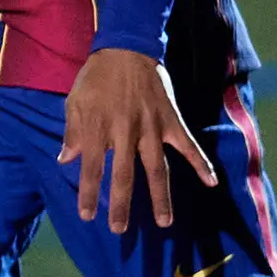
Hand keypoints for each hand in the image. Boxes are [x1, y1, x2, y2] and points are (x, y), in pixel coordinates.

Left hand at [57, 48, 216, 234]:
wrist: (127, 46)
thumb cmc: (96, 76)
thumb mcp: (75, 101)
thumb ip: (72, 132)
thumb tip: (64, 160)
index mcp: (99, 128)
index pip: (93, 168)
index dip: (89, 194)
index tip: (87, 216)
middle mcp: (125, 132)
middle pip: (125, 176)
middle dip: (122, 205)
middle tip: (120, 229)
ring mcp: (151, 127)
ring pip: (157, 169)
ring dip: (160, 197)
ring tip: (164, 222)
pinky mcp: (171, 120)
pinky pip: (188, 145)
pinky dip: (201, 163)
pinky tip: (211, 182)